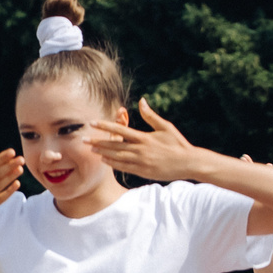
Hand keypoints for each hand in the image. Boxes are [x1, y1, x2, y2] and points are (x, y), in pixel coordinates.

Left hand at [80, 99, 202, 180]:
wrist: (189, 163)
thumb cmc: (178, 143)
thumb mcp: (165, 127)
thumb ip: (150, 116)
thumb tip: (141, 101)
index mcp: (145, 137)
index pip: (120, 130)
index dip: (105, 126)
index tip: (93, 123)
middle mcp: (140, 150)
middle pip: (114, 145)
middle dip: (98, 141)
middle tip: (84, 139)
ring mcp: (141, 162)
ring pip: (117, 157)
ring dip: (103, 153)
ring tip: (91, 149)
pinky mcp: (143, 171)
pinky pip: (124, 167)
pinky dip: (113, 164)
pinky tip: (105, 160)